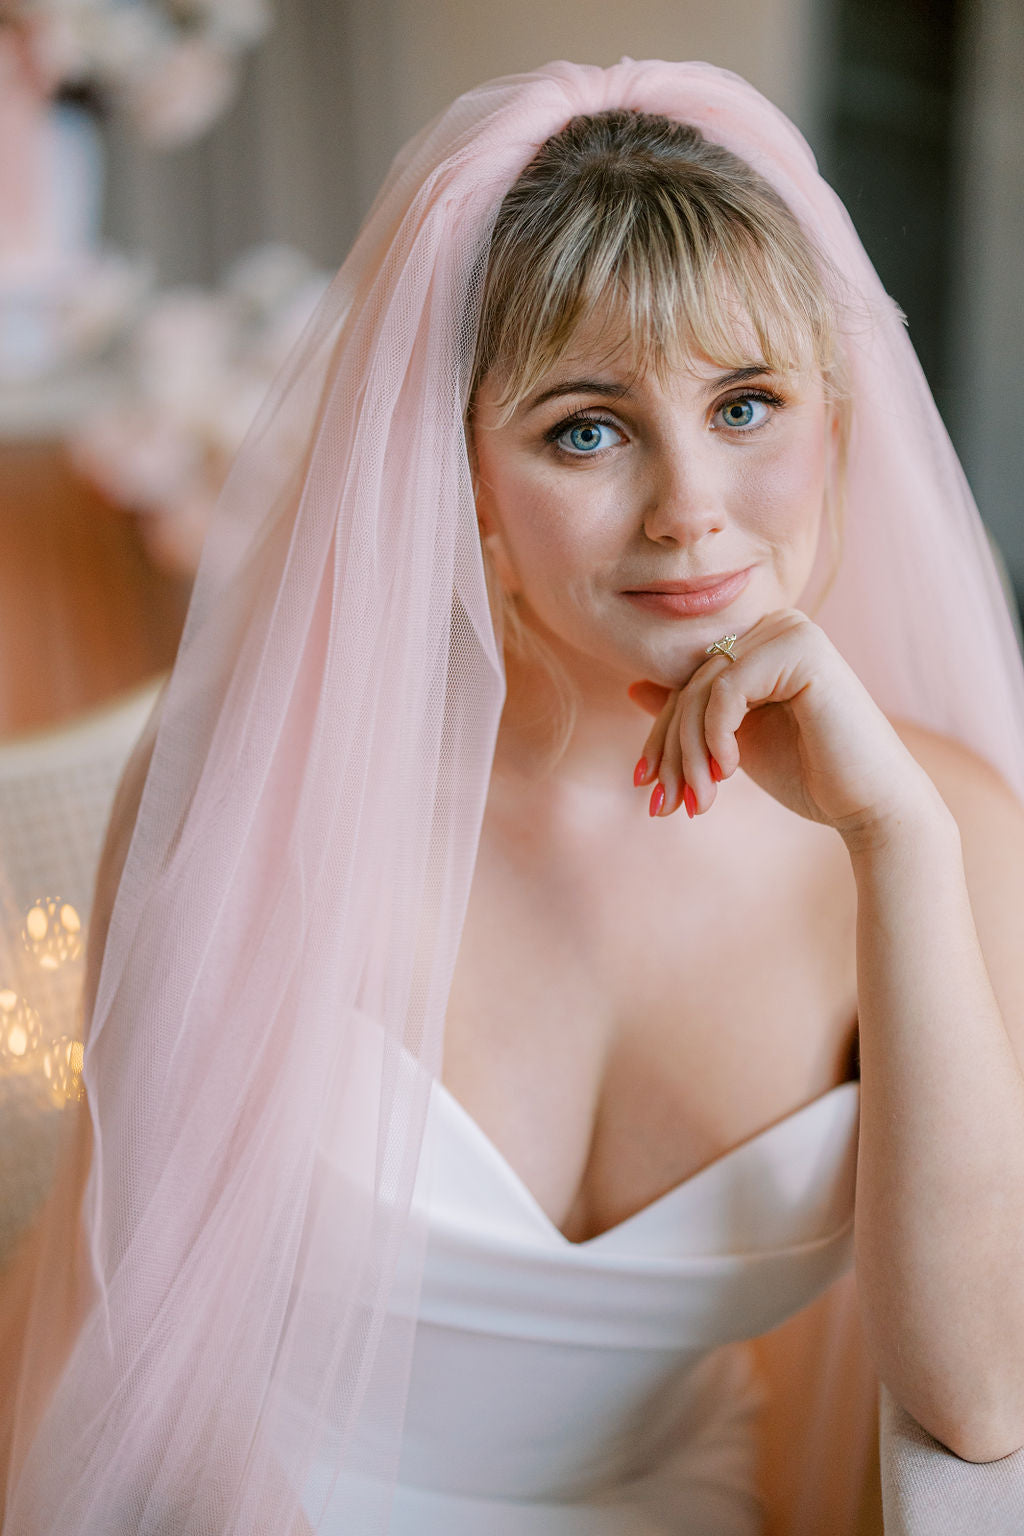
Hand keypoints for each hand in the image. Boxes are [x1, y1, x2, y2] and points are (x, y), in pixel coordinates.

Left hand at [629, 608, 943, 842]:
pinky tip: (729, 771)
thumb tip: (633, 686)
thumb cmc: (810, 775)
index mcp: (764, 641)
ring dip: (690, 755)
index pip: (688, 683)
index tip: (647, 788)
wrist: (871, 805)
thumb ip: (693, 713)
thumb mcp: (734, 743)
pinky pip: (726, 690)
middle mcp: (778, 624)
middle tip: (663, 805)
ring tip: (699, 801)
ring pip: (701, 691)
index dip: (661, 737)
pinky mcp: (802, 648)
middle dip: (671, 753)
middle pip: (690, 686)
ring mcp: (791, 630)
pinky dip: (716, 736)